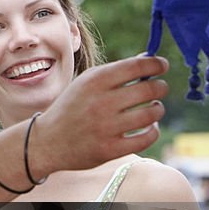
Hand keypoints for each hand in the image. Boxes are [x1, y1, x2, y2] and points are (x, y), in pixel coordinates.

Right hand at [32, 54, 167, 176]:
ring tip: (152, 109)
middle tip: (158, 89)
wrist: (47, 141)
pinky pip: (147, 137)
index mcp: (94, 81)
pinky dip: (153, 130)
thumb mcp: (85, 83)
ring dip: (157, 109)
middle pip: (150, 89)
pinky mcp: (110, 149)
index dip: (157, 64)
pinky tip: (148, 127)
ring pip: (152, 113)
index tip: (162, 66)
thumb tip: (150, 59)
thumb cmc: (71, 107)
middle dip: (160, 87)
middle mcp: (100, 102)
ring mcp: (105, 127)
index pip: (138, 66)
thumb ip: (115, 72)